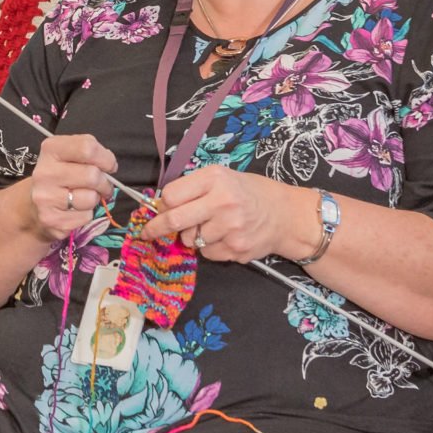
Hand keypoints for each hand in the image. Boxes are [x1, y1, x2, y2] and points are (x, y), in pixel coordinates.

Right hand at [19, 133, 119, 242]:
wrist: (34, 205)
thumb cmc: (60, 176)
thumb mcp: (70, 155)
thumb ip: (90, 154)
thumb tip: (109, 166)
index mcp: (51, 149)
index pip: (87, 148)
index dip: (106, 159)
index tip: (108, 166)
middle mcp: (44, 172)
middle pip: (92, 175)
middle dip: (104, 182)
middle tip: (101, 186)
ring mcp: (45, 197)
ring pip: (90, 198)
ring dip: (94, 199)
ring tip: (85, 197)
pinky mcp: (51, 219)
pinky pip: (84, 217)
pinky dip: (86, 214)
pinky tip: (74, 210)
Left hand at [142, 166, 311, 263]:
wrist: (285, 215)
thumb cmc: (249, 193)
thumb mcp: (222, 178)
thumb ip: (194, 189)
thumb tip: (160, 207)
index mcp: (215, 178)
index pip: (171, 195)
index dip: (163, 204)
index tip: (161, 208)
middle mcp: (223, 202)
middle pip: (174, 221)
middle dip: (155, 229)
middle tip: (147, 233)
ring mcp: (231, 228)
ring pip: (190, 240)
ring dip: (192, 237)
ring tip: (211, 226)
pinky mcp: (236, 249)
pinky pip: (206, 253)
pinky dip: (209, 248)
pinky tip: (224, 237)